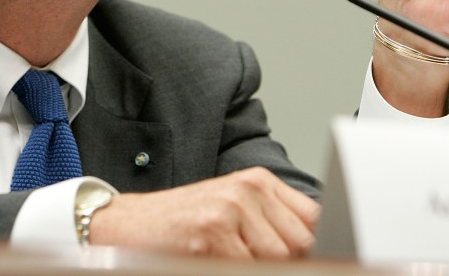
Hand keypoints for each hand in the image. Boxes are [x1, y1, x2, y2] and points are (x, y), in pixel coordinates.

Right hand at [88, 167, 319, 259]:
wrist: (128, 224)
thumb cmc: (180, 223)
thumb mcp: (231, 211)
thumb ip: (273, 224)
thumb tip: (316, 250)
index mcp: (257, 181)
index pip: (314, 218)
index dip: (320, 246)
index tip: (320, 260)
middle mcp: (247, 190)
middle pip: (301, 244)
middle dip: (289, 263)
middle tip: (256, 260)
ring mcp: (230, 210)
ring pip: (279, 260)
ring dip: (261, 268)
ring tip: (230, 261)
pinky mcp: (212, 234)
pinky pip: (249, 270)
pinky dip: (236, 271)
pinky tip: (215, 263)